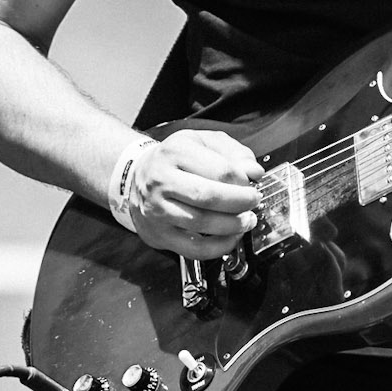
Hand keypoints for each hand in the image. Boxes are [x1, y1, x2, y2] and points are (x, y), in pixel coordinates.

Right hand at [124, 127, 263, 256]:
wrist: (137, 177)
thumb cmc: (176, 160)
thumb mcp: (203, 141)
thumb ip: (233, 152)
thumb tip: (254, 171)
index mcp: (175, 152)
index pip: (220, 170)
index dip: (243, 180)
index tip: (251, 183)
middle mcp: (161, 180)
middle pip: (209, 197)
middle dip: (241, 203)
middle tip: (254, 202)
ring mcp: (157, 210)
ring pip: (203, 223)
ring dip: (233, 225)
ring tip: (247, 220)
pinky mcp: (159, 234)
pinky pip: (195, 248)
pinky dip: (220, 246)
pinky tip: (231, 236)